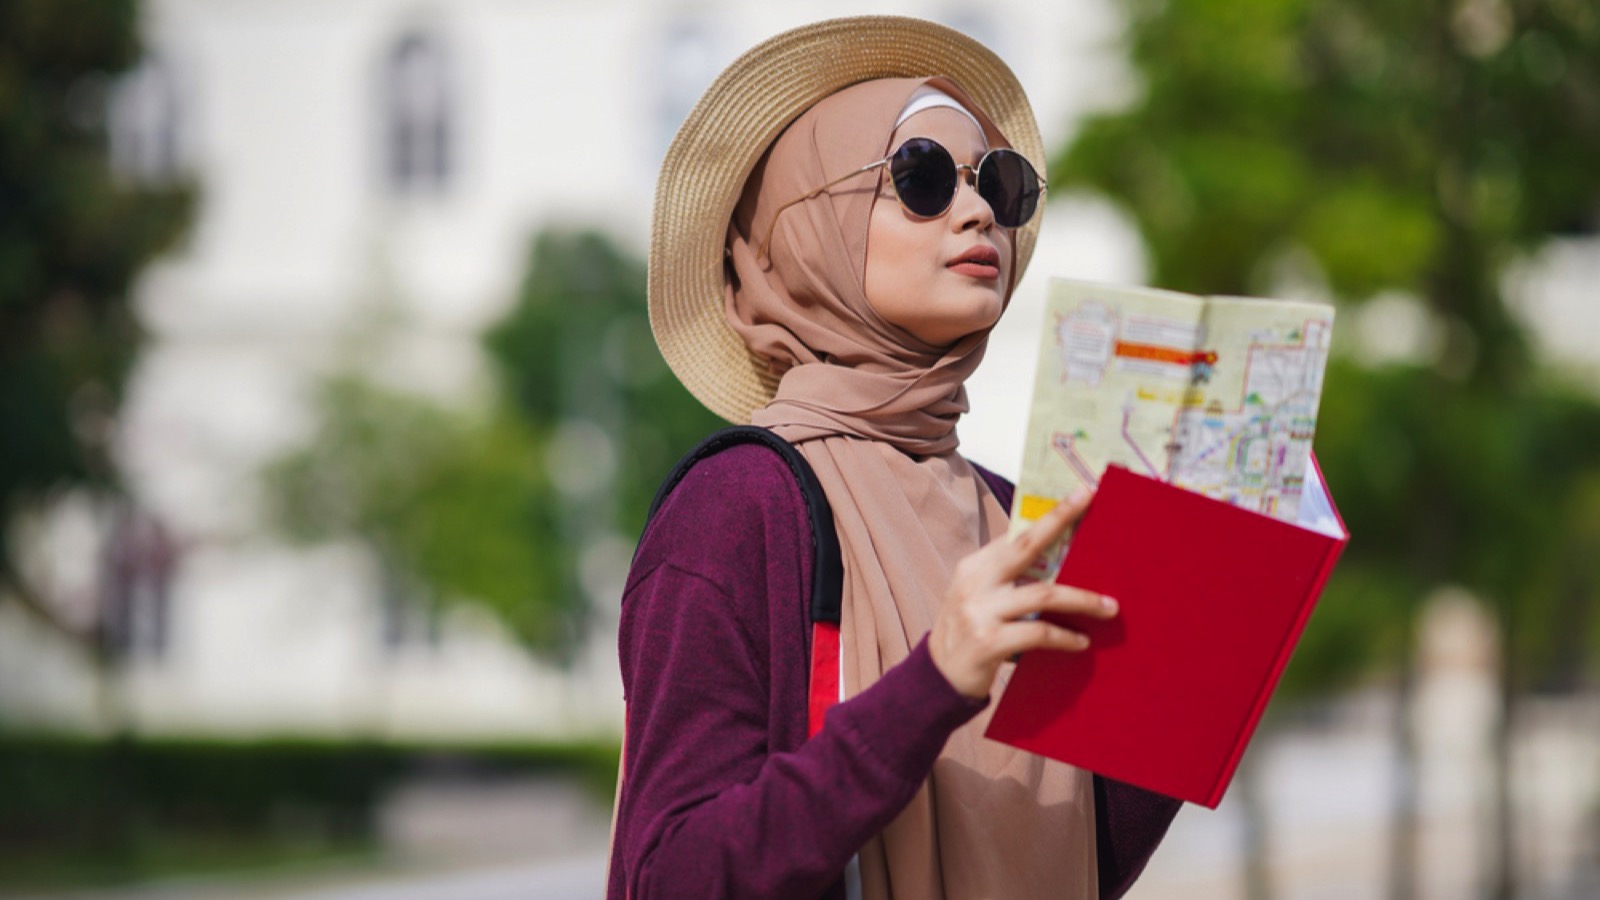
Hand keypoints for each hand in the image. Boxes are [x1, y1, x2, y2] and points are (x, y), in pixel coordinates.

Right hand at [927, 489, 1118, 699]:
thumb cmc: (968, 633)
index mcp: (974, 566)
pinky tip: (1080, 642)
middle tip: (1092, 507)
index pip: (1016, 534)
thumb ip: (1006, 578)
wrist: (937, 678)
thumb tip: (1058, 561)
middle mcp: (975, 583)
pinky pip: (1039, 632)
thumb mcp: (978, 597)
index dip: (1050, 515)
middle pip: (1026, 545)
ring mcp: (980, 611)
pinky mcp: (989, 642)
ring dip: (1082, 599)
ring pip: (1044, 594)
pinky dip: (1064, 636)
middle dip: (1060, 521)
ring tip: (1109, 607)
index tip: (1080, 495)